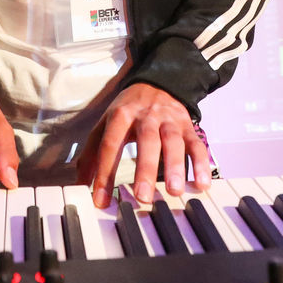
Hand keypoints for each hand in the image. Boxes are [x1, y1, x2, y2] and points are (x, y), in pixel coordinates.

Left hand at [76, 83, 211, 208]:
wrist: (158, 82)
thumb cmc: (128, 109)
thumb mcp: (106, 122)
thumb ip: (92, 152)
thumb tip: (80, 183)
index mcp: (121, 115)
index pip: (111, 144)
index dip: (105, 173)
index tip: (102, 201)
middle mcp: (147, 116)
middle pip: (146, 141)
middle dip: (145, 168)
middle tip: (143, 196)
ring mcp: (169, 120)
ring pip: (173, 141)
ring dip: (175, 166)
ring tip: (174, 191)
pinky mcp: (188, 125)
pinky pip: (196, 144)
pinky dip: (201, 163)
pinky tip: (201, 183)